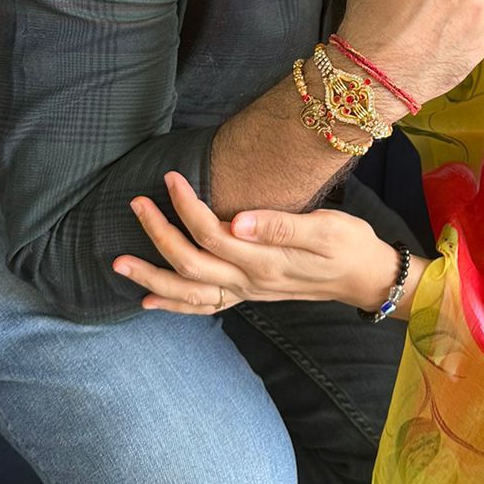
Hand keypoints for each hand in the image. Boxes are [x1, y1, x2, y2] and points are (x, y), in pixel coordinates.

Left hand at [112, 172, 413, 313]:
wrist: (366, 277)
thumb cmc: (348, 244)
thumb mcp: (324, 227)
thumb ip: (280, 225)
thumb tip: (237, 221)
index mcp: (265, 261)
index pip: (212, 231)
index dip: (186, 205)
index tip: (170, 177)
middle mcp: (250, 282)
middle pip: (190, 262)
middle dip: (157, 234)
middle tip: (136, 203)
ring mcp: (247, 292)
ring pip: (188, 292)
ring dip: (151, 277)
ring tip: (118, 263)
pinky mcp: (249, 295)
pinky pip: (204, 306)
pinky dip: (174, 304)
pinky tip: (150, 300)